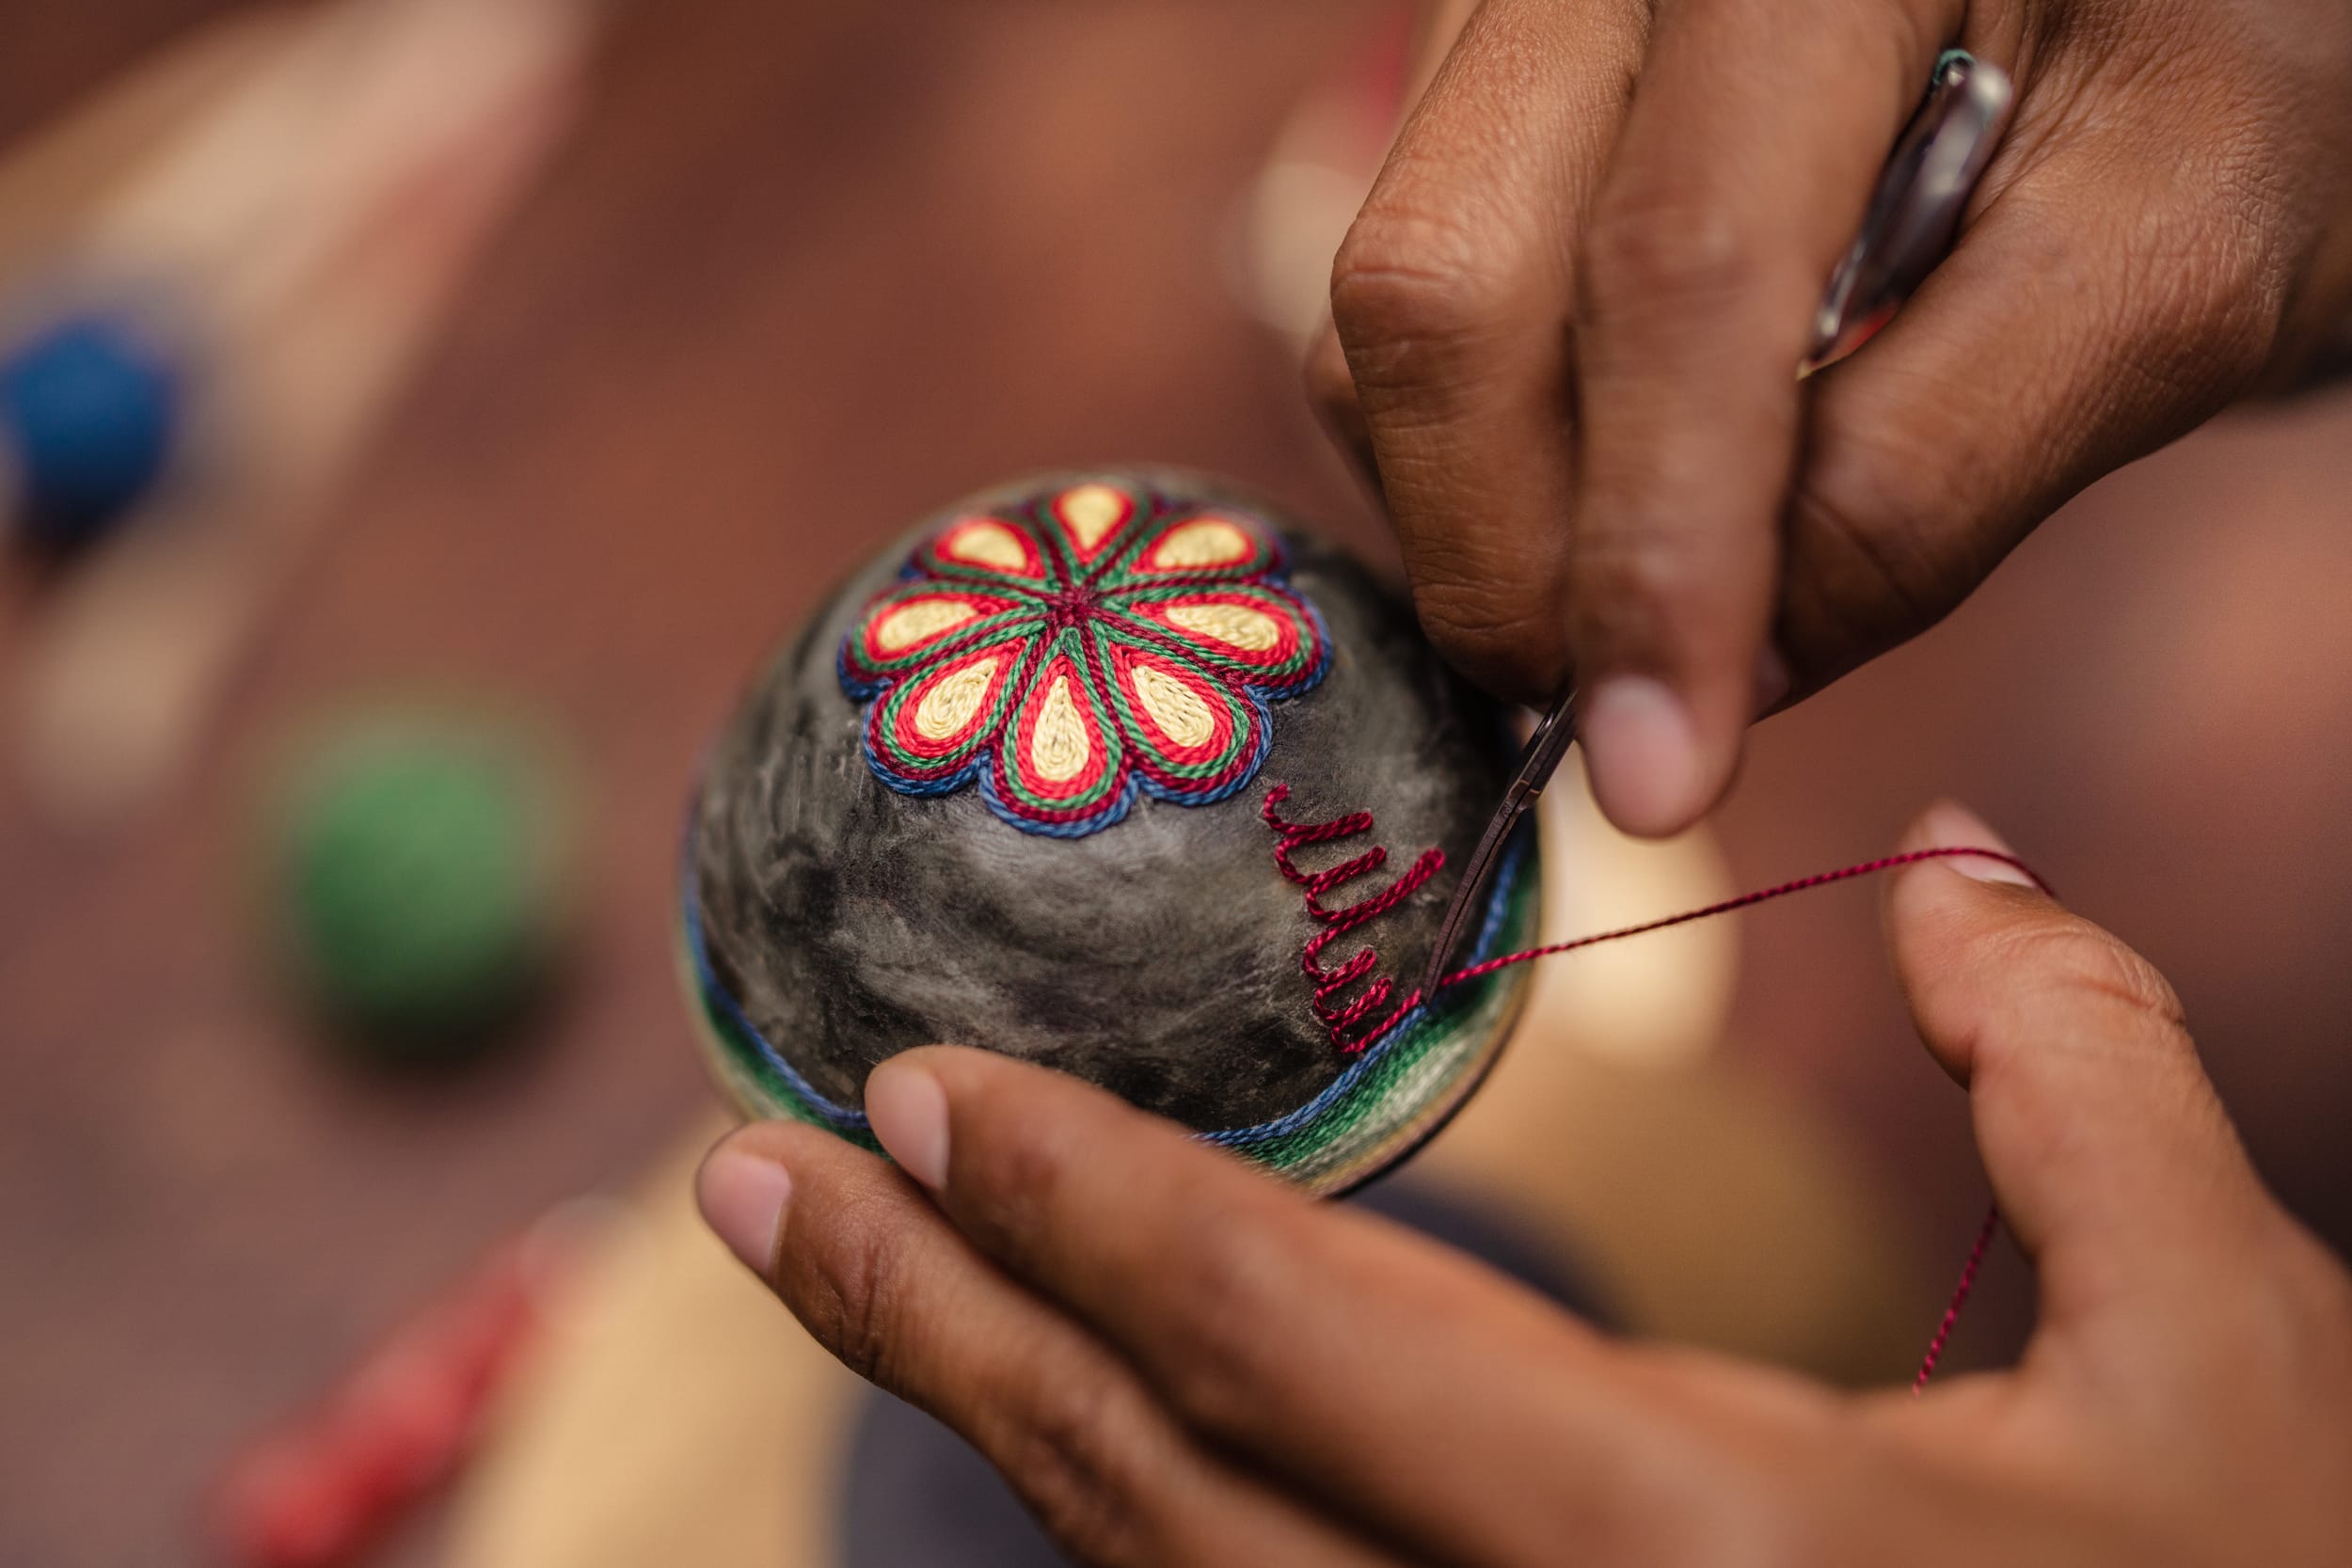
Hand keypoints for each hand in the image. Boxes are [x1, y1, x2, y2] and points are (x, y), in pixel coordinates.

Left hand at [696, 800, 2351, 1566]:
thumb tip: (1947, 861)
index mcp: (1695, 1554)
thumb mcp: (2227, 1357)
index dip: (1085, 1209)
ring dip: (989, 1421)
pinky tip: (1063, 1421)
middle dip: (929, 1326)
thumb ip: (2076, 1069)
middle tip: (740, 1182)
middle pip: (1152, 1500)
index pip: (1300, 1346)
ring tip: (836, 1270)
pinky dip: (1122, 1524)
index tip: (909, 1091)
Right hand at [1309, 0, 2351, 836]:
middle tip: (1629, 717)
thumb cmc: (2197, 92)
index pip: (1678, 267)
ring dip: (1489, 518)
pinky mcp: (1457, 95)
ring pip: (1382, 322)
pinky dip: (1475, 460)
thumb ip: (1939, 469)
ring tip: (1659, 575)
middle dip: (1512, 556)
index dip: (1654, 550)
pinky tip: (1614, 480)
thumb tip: (1722, 668)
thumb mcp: (2164, 269)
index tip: (1659, 774)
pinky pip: (1381, 319)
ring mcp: (1500, 14)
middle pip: (1440, 287)